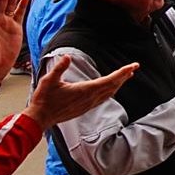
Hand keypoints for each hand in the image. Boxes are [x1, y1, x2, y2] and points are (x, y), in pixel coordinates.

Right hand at [19, 58, 140, 128]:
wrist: (40, 118)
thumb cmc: (44, 99)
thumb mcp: (49, 80)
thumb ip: (59, 68)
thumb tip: (66, 56)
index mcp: (85, 90)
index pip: (109, 80)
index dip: (122, 73)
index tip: (132, 66)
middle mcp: (90, 98)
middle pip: (113, 86)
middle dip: (124, 76)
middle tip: (133, 67)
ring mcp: (88, 104)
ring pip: (109, 93)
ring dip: (119, 84)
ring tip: (126, 76)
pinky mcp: (85, 108)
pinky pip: (103, 98)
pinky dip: (111, 91)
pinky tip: (111, 89)